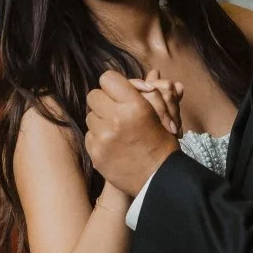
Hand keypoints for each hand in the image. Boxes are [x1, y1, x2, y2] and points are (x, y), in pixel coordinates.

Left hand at [82, 67, 178, 198]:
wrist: (159, 180)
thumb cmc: (163, 145)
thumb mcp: (163, 115)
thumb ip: (153, 92)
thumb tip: (152, 73)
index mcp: (135, 106)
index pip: (107, 79)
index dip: (114, 85)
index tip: (120, 93)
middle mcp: (116, 119)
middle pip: (94, 95)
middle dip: (104, 101)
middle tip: (116, 110)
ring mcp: (103, 138)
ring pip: (90, 116)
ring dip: (101, 119)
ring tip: (117, 129)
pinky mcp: (96, 154)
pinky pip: (89, 135)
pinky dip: (98, 138)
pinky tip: (113, 144)